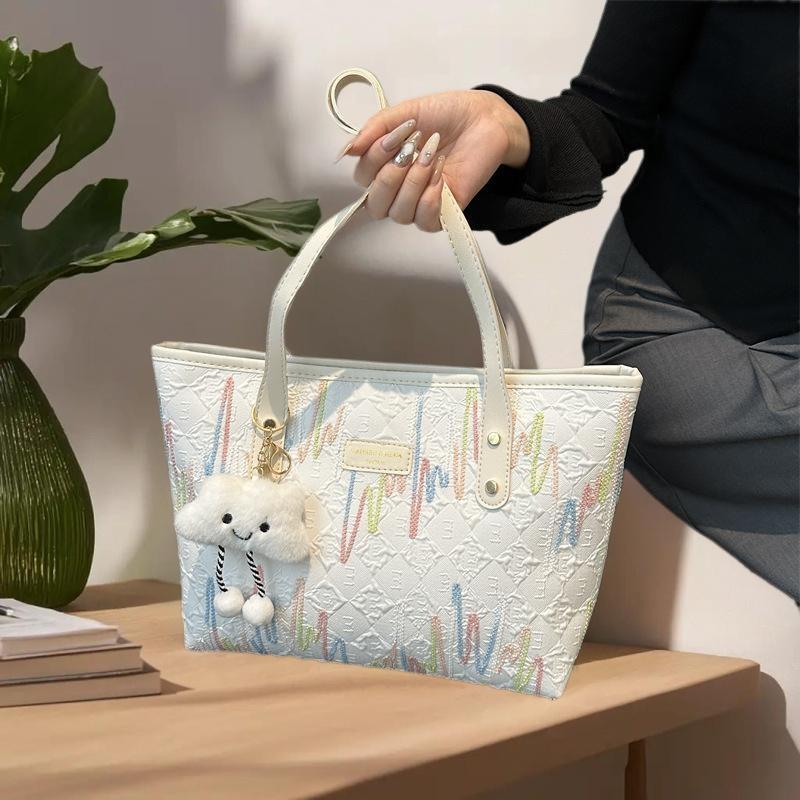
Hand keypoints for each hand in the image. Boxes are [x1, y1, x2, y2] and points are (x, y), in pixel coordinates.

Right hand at [336, 89, 528, 230]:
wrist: (483, 118)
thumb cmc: (445, 115)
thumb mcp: (403, 113)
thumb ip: (373, 130)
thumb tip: (346, 152)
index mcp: (384, 166)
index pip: (362, 179)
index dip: (374, 159)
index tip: (397, 134)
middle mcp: (398, 190)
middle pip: (375, 205)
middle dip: (390, 175)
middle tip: (413, 147)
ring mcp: (420, 203)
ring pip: (399, 214)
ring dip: (413, 182)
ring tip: (431, 156)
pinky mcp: (443, 212)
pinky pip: (424, 220)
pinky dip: (430, 196)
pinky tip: (441, 173)